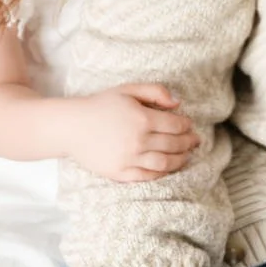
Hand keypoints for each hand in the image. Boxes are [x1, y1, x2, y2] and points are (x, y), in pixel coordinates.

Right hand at [68, 83, 198, 182]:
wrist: (71, 126)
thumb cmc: (100, 105)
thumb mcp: (128, 89)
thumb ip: (155, 91)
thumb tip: (178, 103)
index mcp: (142, 119)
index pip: (176, 125)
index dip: (187, 126)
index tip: (189, 126)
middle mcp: (138, 140)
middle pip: (174, 144)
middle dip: (188, 143)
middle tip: (195, 142)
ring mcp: (129, 159)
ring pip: (165, 163)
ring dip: (180, 160)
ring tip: (186, 156)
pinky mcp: (119, 173)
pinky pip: (147, 176)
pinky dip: (162, 173)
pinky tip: (168, 168)